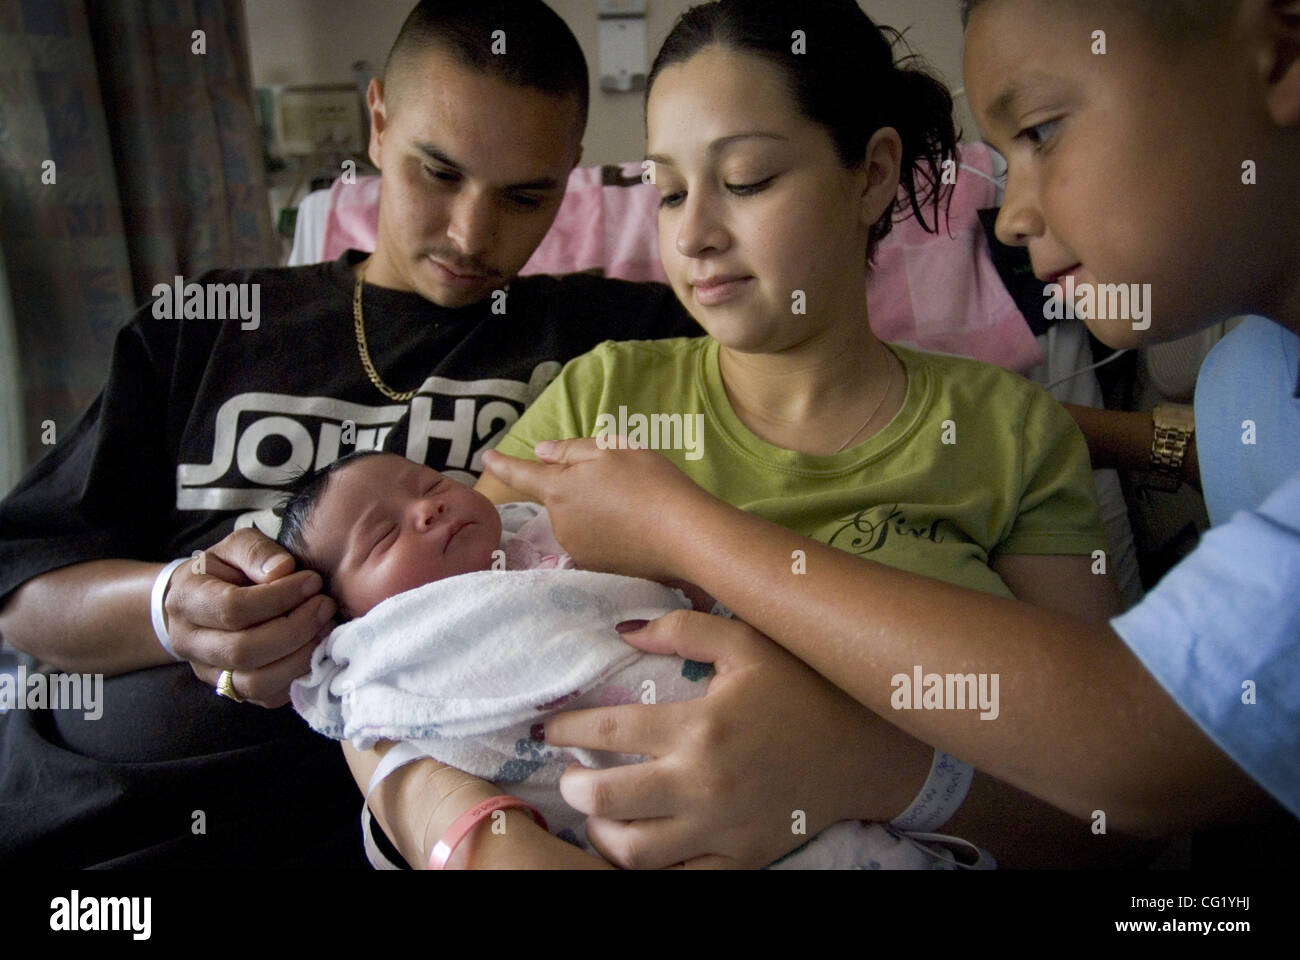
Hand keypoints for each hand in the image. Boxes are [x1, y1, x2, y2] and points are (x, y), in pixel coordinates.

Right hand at [164, 527, 336, 706]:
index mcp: (187, 601)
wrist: (198, 604)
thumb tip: (283, 571)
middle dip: (295, 629)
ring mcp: (210, 673)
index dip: (279, 597)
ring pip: (255, 682)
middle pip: (244, 650)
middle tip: (325, 606)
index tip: (312, 582)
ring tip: (325, 629)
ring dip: (300, 657)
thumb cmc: (223, 570)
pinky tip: (317, 650)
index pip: (233, 608)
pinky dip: (298, 676)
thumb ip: (257, 552)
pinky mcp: (232, 691)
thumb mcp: (234, 547)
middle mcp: (191, 643)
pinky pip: (267, 697)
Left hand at [481, 439, 708, 580]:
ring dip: (594, 512)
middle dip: (576, 489)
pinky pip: (595, 543)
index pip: (521, 475)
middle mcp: (560, 524)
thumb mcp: (612, 450)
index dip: (503, 464)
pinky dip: (608, 534)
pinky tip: (635, 528)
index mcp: (559, 489)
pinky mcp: (598, 569)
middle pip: (558, 500)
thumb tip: (539, 453)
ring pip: (577, 522)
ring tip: (633, 505)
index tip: (486, 458)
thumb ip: (570, 451)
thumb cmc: (649, 482)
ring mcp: (578, 550)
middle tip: (618, 481)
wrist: (683, 535)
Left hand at [544, 610, 929, 868]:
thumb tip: (623, 630)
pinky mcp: (741, 859)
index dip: (566, 729)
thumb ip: (683, 629)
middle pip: (605, 800)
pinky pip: (681, 877)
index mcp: (699, 726)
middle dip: (573, 787)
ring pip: (633, 852)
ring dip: (601, 833)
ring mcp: (720, 829)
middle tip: (570, 776)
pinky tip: (642, 843)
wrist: (864, 749)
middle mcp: (702, 783)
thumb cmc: (802, 688)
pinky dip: (651, 866)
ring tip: (598, 815)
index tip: (551, 729)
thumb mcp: (748, 643)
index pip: (605, 732)